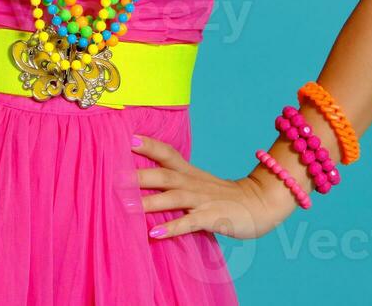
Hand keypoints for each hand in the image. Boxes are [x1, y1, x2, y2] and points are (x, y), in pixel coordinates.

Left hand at [131, 134, 296, 240]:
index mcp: (188, 172)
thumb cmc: (222, 195)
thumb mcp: (197, 182)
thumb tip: (144, 178)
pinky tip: (154, 234)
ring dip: (148, 203)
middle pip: (162, 175)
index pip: (166, 152)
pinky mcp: (212, 218)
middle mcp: (192, 183)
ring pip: (172, 198)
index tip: (126, 138)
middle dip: (137, 176)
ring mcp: (202, 201)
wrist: (260, 203)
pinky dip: (172, 228)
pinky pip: (189, 223)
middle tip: (111, 177)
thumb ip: (174, 179)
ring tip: (125, 206)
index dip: (147, 144)